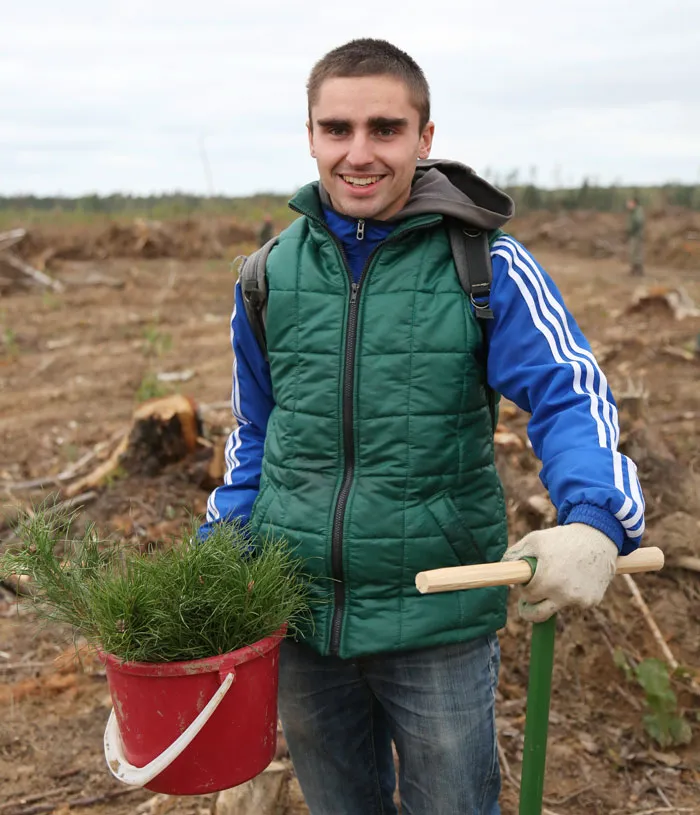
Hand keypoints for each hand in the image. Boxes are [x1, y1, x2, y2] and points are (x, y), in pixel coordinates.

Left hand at [501, 523, 617, 622]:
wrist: (598, 538)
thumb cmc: (562, 538)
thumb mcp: (534, 540)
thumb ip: (514, 556)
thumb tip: (505, 575)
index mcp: (547, 579)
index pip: (527, 597)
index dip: (525, 591)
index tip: (525, 588)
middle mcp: (563, 594)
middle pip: (538, 616)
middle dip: (530, 611)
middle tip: (529, 604)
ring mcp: (579, 600)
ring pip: (557, 607)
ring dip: (554, 598)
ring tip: (561, 576)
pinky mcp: (592, 601)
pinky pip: (574, 603)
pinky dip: (572, 595)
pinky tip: (576, 578)